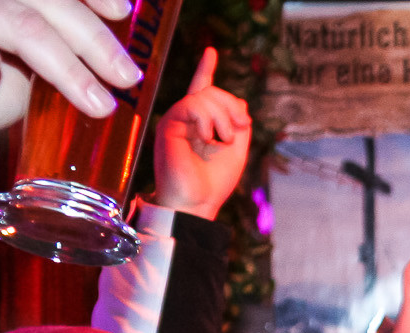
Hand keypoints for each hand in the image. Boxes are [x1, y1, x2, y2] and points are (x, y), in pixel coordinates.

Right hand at [152, 49, 251, 220]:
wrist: (195, 203)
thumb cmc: (213, 183)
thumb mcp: (237, 151)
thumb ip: (239, 125)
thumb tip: (239, 100)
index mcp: (200, 124)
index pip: (201, 90)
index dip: (206, 69)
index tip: (211, 51)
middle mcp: (185, 119)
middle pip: (211, 90)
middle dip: (233, 106)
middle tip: (240, 129)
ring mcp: (176, 120)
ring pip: (204, 95)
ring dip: (224, 116)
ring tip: (224, 138)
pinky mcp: (169, 124)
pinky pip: (193, 105)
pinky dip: (208, 120)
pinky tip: (208, 137)